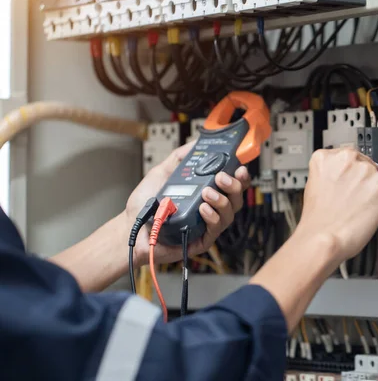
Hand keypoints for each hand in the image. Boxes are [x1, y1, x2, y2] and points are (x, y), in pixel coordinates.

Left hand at [125, 141, 250, 265]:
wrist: (131, 226)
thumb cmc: (146, 203)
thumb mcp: (162, 173)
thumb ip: (180, 157)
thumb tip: (196, 142)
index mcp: (207, 192)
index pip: (232, 184)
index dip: (240, 176)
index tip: (238, 166)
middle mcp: (211, 209)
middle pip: (236, 198)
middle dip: (234, 186)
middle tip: (221, 177)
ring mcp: (207, 225)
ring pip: (229, 214)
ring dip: (222, 200)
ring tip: (206, 193)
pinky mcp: (201, 240)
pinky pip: (215, 229)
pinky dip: (212, 217)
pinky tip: (203, 209)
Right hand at [297, 148, 377, 262]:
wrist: (323, 238)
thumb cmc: (318, 219)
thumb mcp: (315, 185)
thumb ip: (333, 174)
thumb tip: (349, 175)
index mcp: (326, 157)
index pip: (347, 157)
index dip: (349, 173)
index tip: (348, 181)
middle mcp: (347, 158)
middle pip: (365, 163)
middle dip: (362, 179)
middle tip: (353, 198)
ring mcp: (366, 170)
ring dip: (373, 191)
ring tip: (357, 207)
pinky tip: (367, 212)